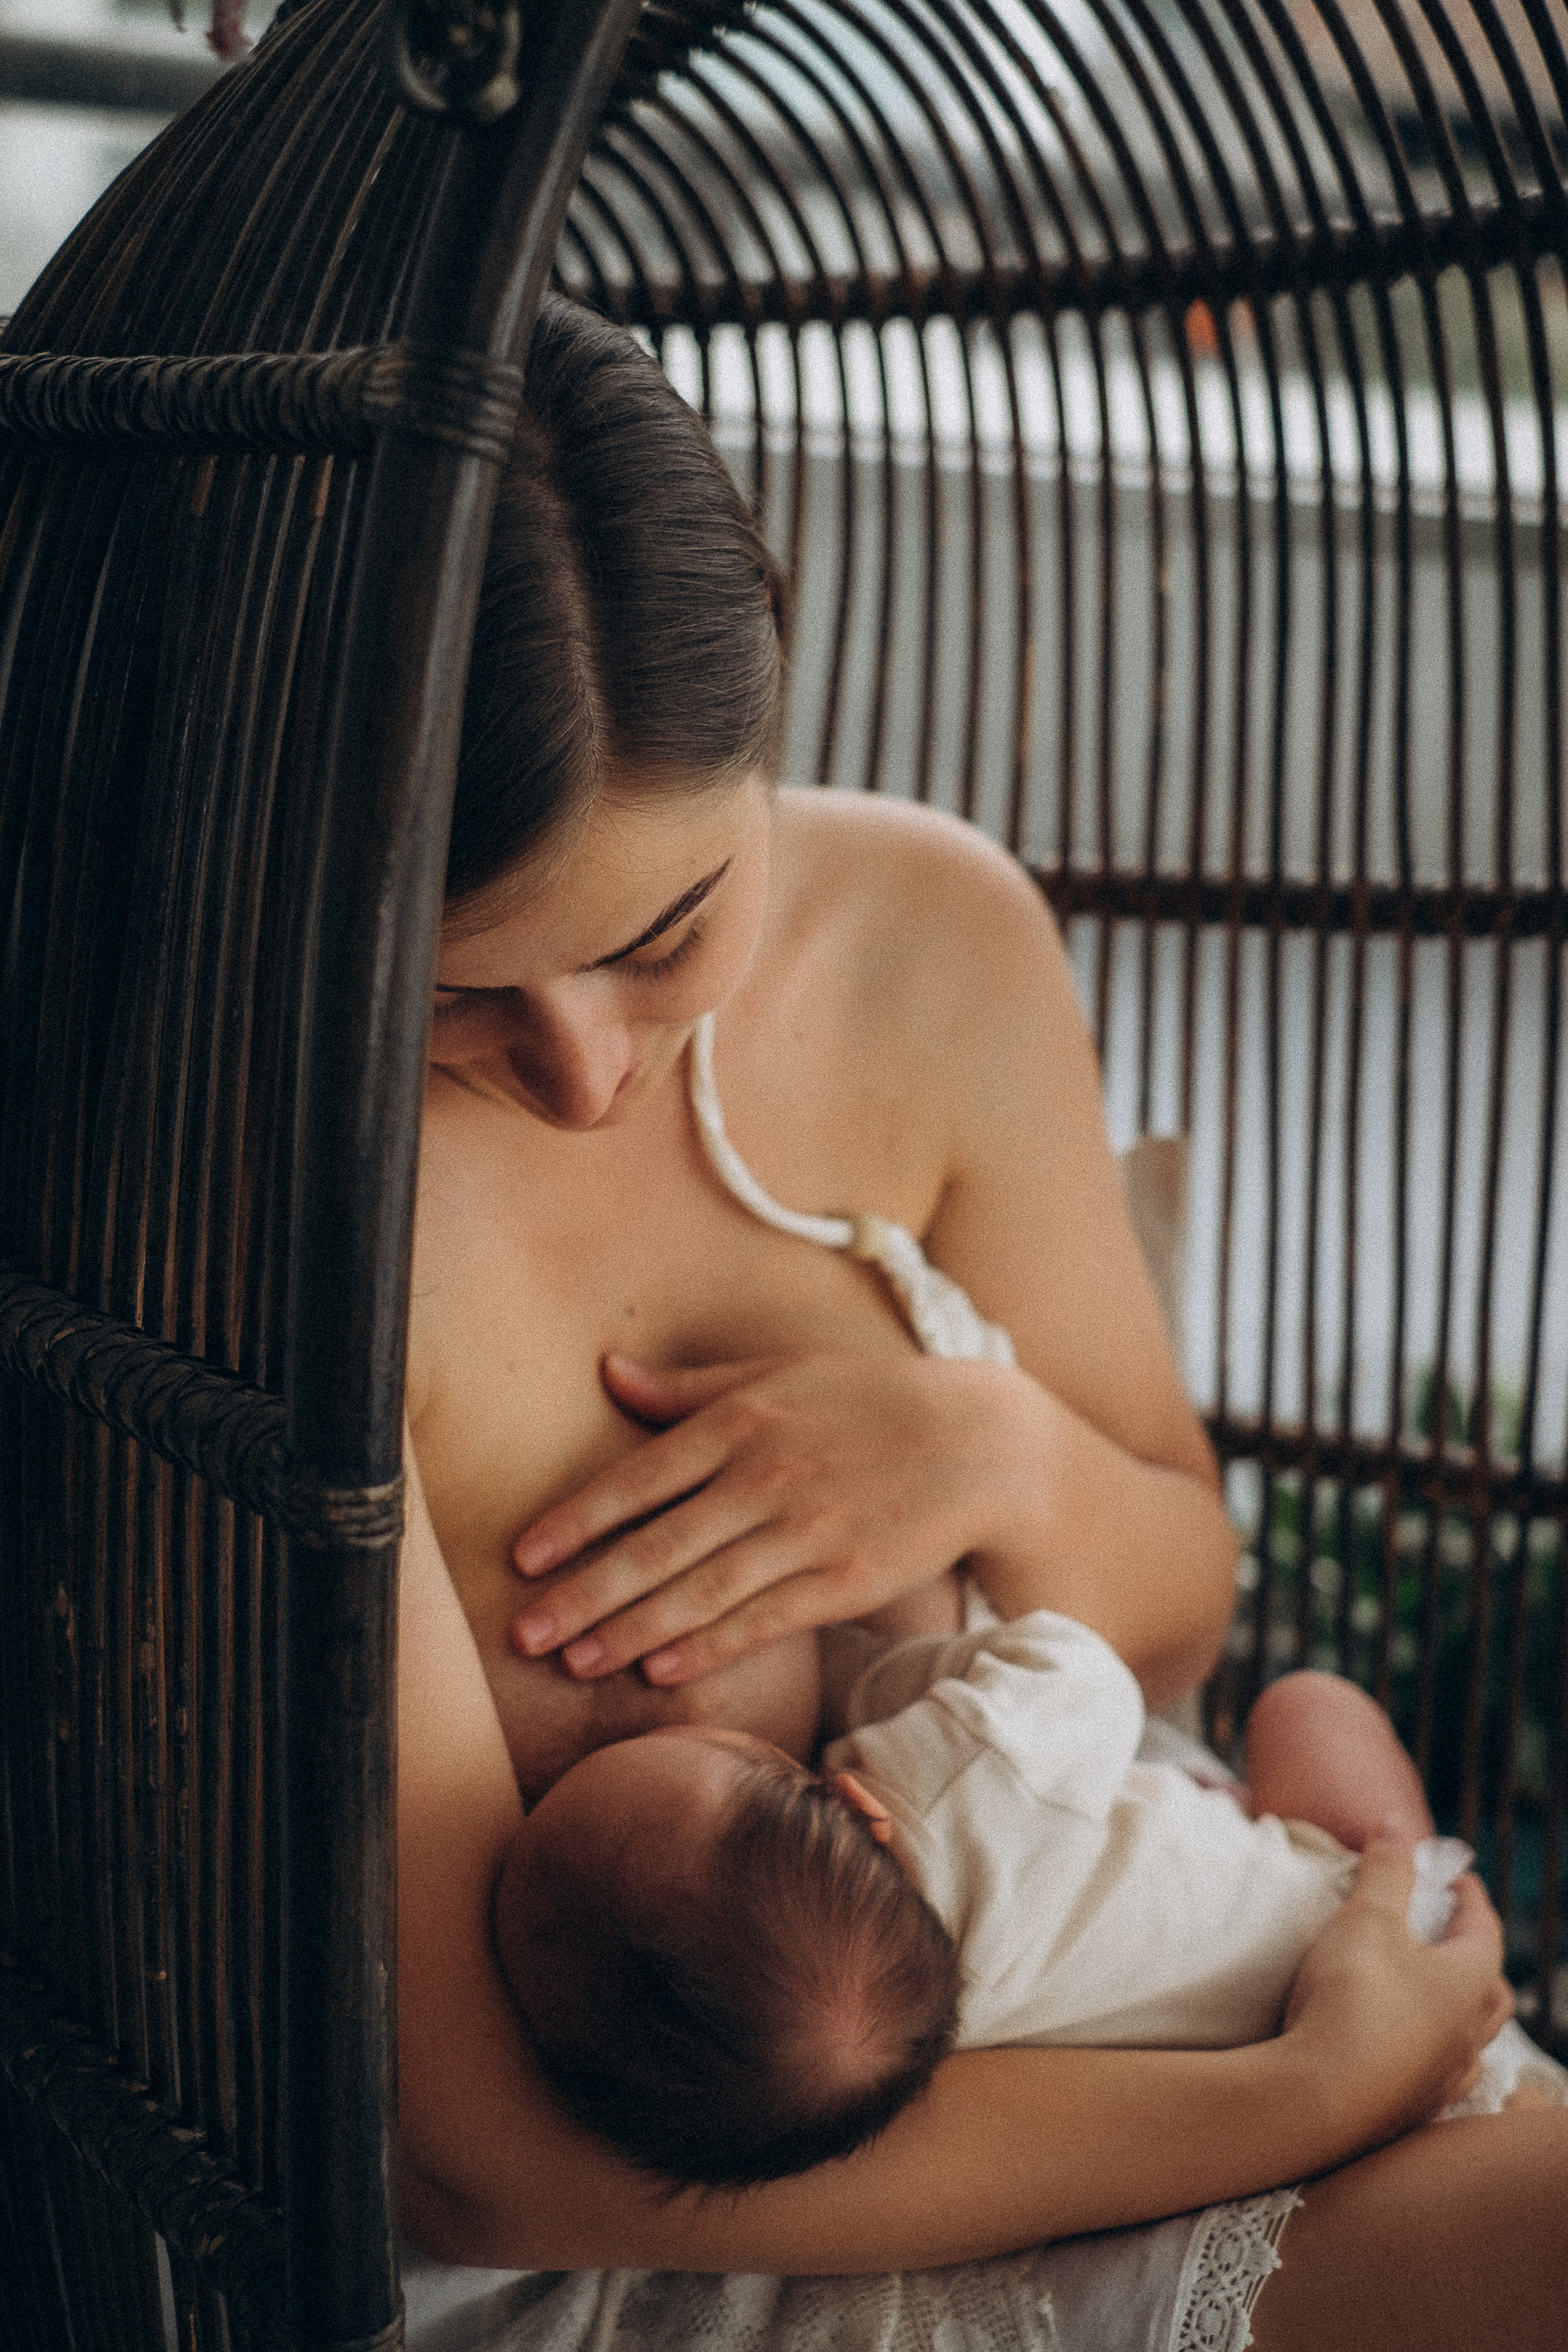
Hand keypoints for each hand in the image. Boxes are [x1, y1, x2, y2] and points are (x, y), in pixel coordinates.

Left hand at [509, 1348, 1023, 1682]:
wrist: (979, 1440)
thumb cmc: (867, 1399)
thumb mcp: (778, 1373)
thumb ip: (689, 1387)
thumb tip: (609, 1373)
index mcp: (742, 1420)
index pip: (639, 1477)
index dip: (576, 1520)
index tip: (522, 1557)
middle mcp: (766, 1477)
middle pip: (658, 1546)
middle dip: (584, 1593)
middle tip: (523, 1634)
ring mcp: (808, 1532)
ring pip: (703, 1592)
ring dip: (632, 1632)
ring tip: (574, 1664)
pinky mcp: (846, 1580)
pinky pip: (765, 1620)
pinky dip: (712, 1647)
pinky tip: (662, 1672)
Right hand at [1282, 1842, 1512, 2144]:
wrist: (1320, 2098)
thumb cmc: (1353, 1998)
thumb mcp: (1368, 1918)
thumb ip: (1387, 1869)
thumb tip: (1396, 1823)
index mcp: (1471, 1983)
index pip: (1483, 1928)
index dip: (1468, 1896)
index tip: (1455, 1877)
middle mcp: (1470, 2034)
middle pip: (1488, 1988)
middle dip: (1471, 1954)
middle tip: (1447, 1932)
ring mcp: (1444, 2077)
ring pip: (1468, 2037)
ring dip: (1454, 2009)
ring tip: (1428, 1992)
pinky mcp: (1413, 2108)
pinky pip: (1435, 2072)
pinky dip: (1427, 2050)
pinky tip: (1405, 2048)